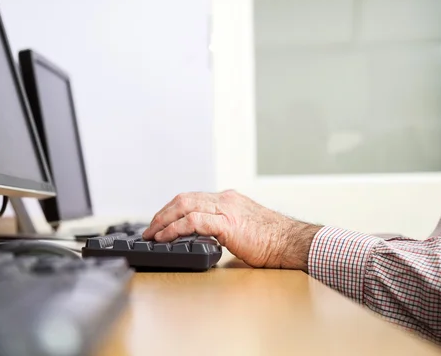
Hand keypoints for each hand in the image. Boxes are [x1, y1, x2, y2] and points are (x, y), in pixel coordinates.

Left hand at [142, 190, 321, 270]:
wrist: (290, 242)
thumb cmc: (272, 241)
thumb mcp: (244, 228)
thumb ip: (225, 227)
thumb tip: (206, 237)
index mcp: (229, 200)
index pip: (192, 198)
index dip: (173, 209)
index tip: (161, 222)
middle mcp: (225, 200)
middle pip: (184, 199)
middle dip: (163, 213)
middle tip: (150, 229)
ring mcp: (226, 209)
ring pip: (184, 206)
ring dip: (164, 220)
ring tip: (152, 234)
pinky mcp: (227, 223)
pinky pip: (193, 221)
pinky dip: (174, 228)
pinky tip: (165, 237)